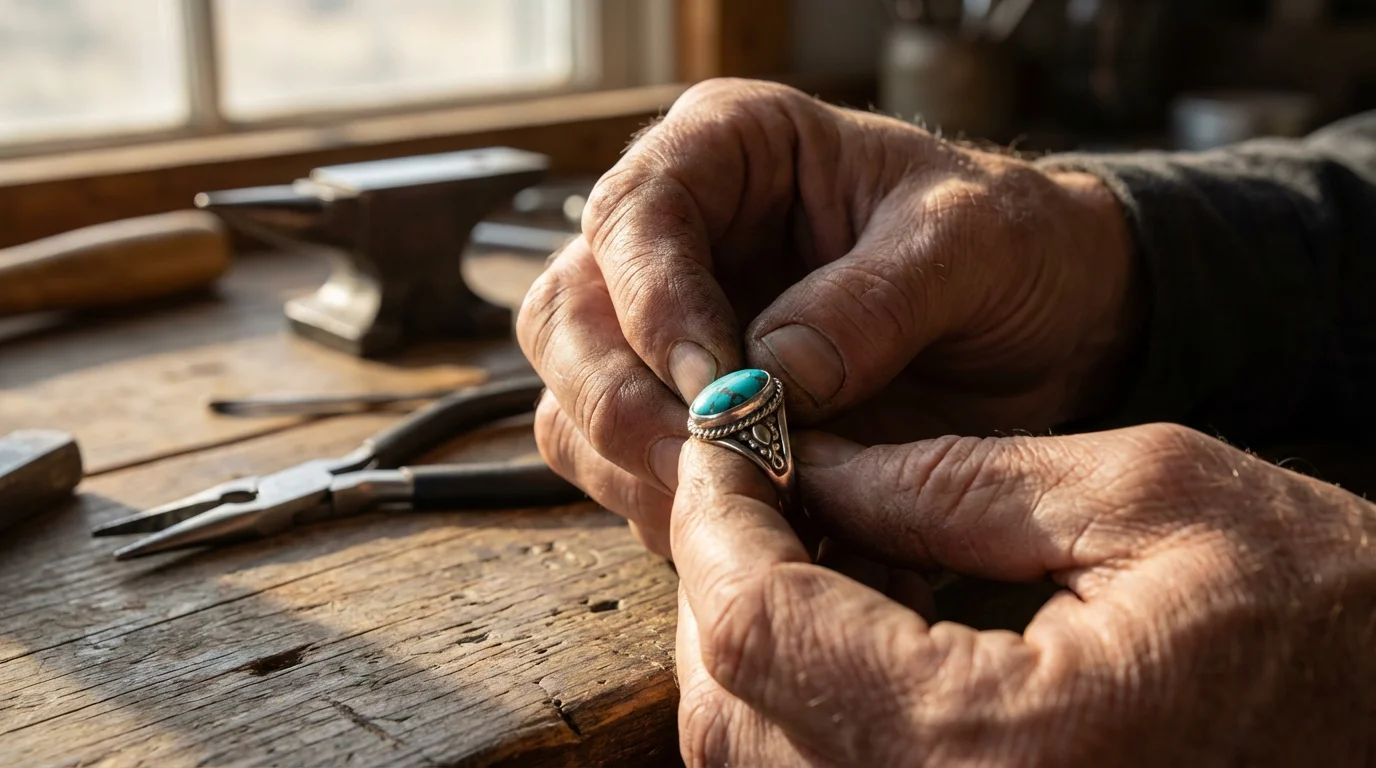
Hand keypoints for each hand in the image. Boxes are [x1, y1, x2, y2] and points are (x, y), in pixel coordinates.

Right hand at [518, 78, 1137, 555]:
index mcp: (727, 150)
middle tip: (710, 467)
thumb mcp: (970, 244)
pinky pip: (625, 470)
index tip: (716, 388)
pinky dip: (669, 510)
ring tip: (742, 508)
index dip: (655, 306)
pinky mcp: (686, 413)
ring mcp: (670, 331)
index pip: (632, 216)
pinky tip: (748, 527)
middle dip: (624, 404)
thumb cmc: (1013, 247)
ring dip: (640, 470)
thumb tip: (766, 383)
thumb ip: (871, 301)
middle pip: (568, 319)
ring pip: (576, 404)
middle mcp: (677, 238)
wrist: (1054, 322)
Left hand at [671, 424, 1375, 765]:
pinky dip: (800, 694)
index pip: (763, 629)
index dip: (715, 517)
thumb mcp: (1148, 497)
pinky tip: (842, 614)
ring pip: (756, 755)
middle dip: (720, 576)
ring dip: (752, 636)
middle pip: (733, 708)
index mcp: (1003, 747)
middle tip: (750, 481)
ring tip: (798, 536)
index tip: (721, 435)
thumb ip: (948, 479)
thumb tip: (805, 462)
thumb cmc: (1322, 609)